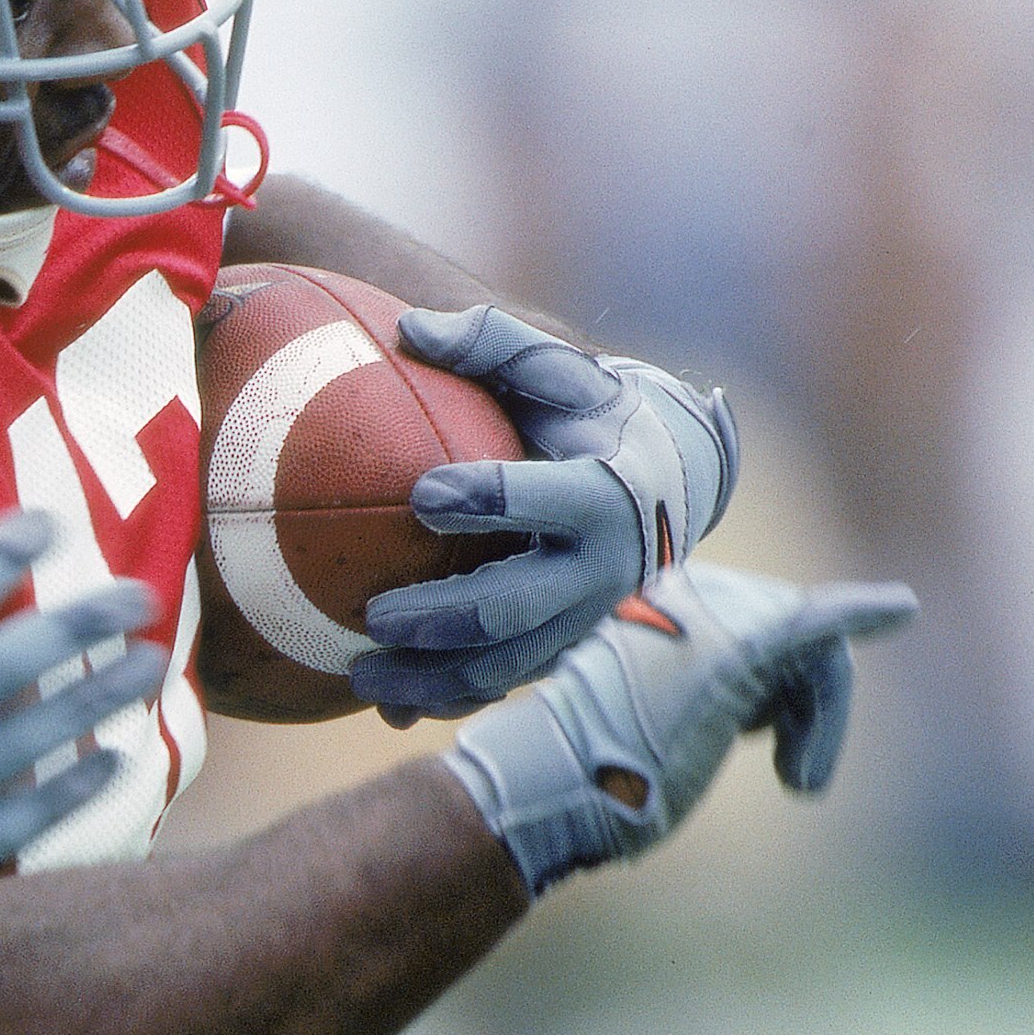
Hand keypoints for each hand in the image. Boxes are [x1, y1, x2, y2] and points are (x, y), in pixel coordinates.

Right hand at [0, 478, 163, 942]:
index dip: (12, 544)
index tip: (45, 526)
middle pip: (36, 649)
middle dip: (93, 616)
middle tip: (137, 597)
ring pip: (58, 727)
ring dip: (108, 691)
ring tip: (147, 665)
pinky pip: (47, 810)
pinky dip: (85, 781)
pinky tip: (115, 757)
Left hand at [352, 305, 741, 718]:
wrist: (674, 481)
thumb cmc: (593, 412)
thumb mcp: (557, 368)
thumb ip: (489, 342)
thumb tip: (407, 328)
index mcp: (606, 490)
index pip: (546, 498)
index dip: (489, 497)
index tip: (422, 495)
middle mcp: (601, 567)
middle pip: (516, 604)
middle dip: (443, 617)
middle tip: (373, 614)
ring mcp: (584, 618)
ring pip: (505, 665)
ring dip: (431, 680)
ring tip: (359, 678)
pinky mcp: (564, 647)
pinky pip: (503, 684)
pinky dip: (446, 700)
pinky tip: (386, 706)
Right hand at [440, 563, 916, 899]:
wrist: (538, 792)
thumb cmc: (572, 785)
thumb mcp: (631, 729)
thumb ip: (682, 705)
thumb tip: (733, 723)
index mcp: (654, 605)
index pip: (753, 624)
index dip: (776, 691)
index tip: (763, 744)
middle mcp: (683, 596)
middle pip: (791, 634)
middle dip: (807, 707)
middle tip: (800, 779)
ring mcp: (708, 617)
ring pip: (813, 654)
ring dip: (824, 722)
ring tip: (803, 783)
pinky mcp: (737, 650)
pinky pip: (814, 625)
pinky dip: (862, 613)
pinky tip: (900, 609)